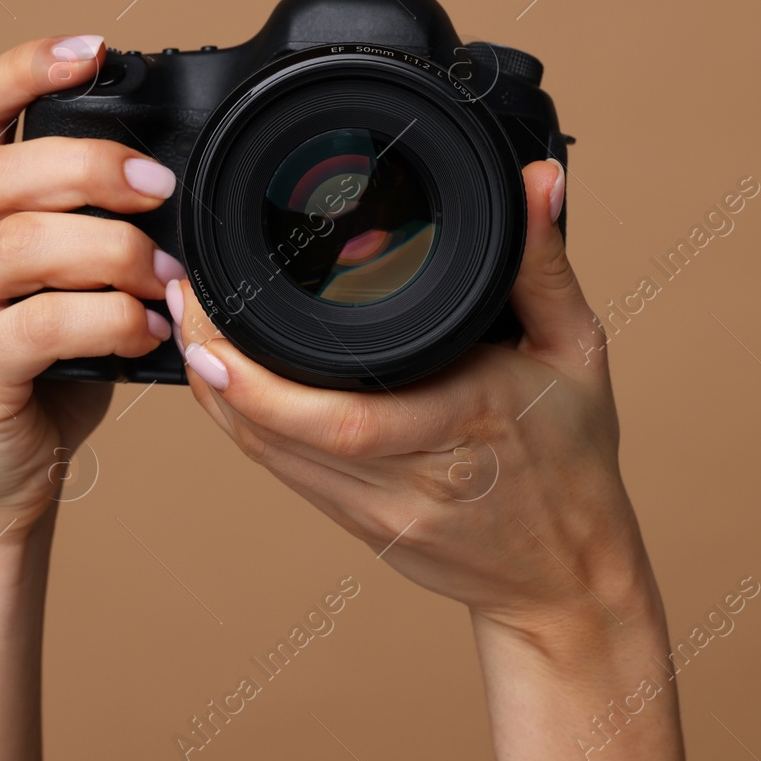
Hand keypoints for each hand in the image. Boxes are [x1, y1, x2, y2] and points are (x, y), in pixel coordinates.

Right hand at [0, 36, 184, 532]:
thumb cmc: (43, 373)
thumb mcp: (64, 282)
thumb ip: (89, 227)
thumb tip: (174, 186)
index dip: (25, 70)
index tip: (92, 49)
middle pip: (3, 173)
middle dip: (94, 168)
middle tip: (161, 190)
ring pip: (23, 244)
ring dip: (113, 251)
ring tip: (166, 280)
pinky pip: (39, 324)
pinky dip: (107, 318)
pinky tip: (144, 329)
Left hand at [167, 158, 658, 646]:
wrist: (564, 579)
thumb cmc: (575, 464)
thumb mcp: (577, 353)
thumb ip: (546, 266)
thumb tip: (537, 181)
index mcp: (466, 422)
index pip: (346, 416)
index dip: (260, 379)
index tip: (216, 316)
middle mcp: (409, 474)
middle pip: (279, 431)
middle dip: (214, 366)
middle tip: (183, 295)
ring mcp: (374, 508)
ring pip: (265, 452)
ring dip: (214, 391)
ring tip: (188, 321)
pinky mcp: (356, 523)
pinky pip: (280, 469)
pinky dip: (241, 420)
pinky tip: (221, 375)